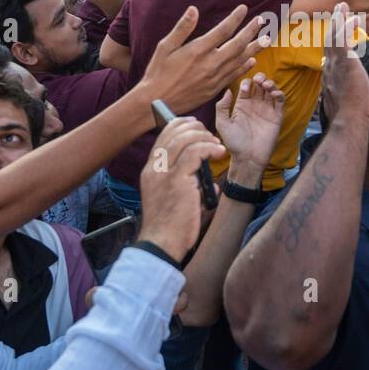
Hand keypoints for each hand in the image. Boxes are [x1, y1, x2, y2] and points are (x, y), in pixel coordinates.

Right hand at [138, 117, 227, 261]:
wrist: (162, 244)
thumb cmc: (171, 227)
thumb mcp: (173, 200)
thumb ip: (188, 187)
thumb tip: (210, 185)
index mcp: (150, 171)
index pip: (163, 138)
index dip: (180, 126)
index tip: (196, 126)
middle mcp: (154, 168)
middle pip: (172, 133)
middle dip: (195, 128)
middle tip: (210, 135)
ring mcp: (163, 173)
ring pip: (184, 139)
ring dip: (204, 137)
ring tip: (216, 144)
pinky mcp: (177, 180)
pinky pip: (195, 153)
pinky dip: (209, 148)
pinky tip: (219, 152)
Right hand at [139, 4, 267, 113]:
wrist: (155, 102)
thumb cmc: (157, 72)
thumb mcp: (165, 46)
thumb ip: (182, 28)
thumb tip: (194, 9)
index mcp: (198, 50)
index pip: (223, 30)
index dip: (236, 18)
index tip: (244, 9)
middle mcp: (210, 64)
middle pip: (237, 44)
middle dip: (251, 31)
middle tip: (261, 21)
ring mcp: (214, 78)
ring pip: (240, 60)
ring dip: (254, 48)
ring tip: (266, 39)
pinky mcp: (214, 89)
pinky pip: (234, 75)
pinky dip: (244, 67)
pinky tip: (251, 61)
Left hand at [216, 72, 284, 176]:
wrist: (248, 158)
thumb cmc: (234, 142)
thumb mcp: (222, 123)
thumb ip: (222, 107)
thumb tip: (228, 91)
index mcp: (242, 105)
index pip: (246, 86)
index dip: (247, 83)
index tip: (246, 87)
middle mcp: (255, 105)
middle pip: (260, 85)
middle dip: (260, 78)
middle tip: (259, 79)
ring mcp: (266, 110)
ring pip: (271, 90)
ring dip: (270, 83)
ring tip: (266, 85)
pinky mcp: (276, 116)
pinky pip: (280, 101)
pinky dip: (279, 94)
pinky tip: (274, 93)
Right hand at [320, 3, 368, 124]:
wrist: (349, 122)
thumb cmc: (349, 119)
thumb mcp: (343, 104)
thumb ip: (341, 97)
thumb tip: (345, 102)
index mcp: (329, 78)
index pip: (329, 56)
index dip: (331, 44)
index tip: (334, 36)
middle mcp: (329, 69)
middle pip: (328, 42)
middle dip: (333, 25)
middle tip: (337, 12)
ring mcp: (335, 64)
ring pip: (334, 35)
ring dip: (339, 19)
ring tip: (343, 6)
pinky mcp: (345, 61)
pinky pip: (343, 38)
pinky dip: (346, 25)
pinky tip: (352, 17)